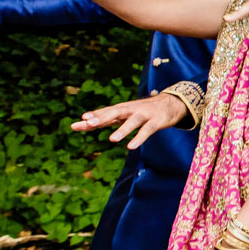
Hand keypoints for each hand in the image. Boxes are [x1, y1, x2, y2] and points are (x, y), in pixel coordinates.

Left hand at [73, 94, 188, 148]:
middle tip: (88, 123)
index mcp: (122, 109)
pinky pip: (147, 130)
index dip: (91, 118)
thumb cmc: (143, 110)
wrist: (171, 103)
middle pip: (114, 113)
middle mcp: (131, 110)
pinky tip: (131, 146)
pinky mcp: (156, 121)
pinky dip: (139, 138)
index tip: (76, 124)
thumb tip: (85, 122)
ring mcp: (144, 115)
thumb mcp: (124, 113)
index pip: (104, 113)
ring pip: (132, 122)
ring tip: (112, 139)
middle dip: (101, 118)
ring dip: (122, 130)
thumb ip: (107, 118)